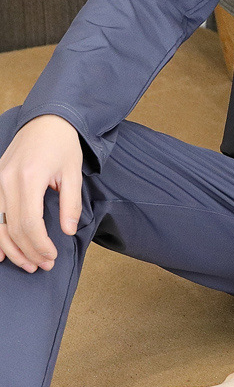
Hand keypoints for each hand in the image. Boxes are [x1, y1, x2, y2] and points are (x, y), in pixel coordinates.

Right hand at [0, 113, 83, 272]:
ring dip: (12, 248)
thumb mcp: (73, 173)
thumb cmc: (63, 145)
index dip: (39, 244)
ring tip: (28, 264)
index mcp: (29, 178)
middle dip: (28, 251)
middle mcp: (6, 180)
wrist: (47, 121)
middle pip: (12, 227)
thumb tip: (68, 231)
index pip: (29, 223)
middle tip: (44, 265)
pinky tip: (1, 253)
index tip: (52, 257)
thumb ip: (70, 204)